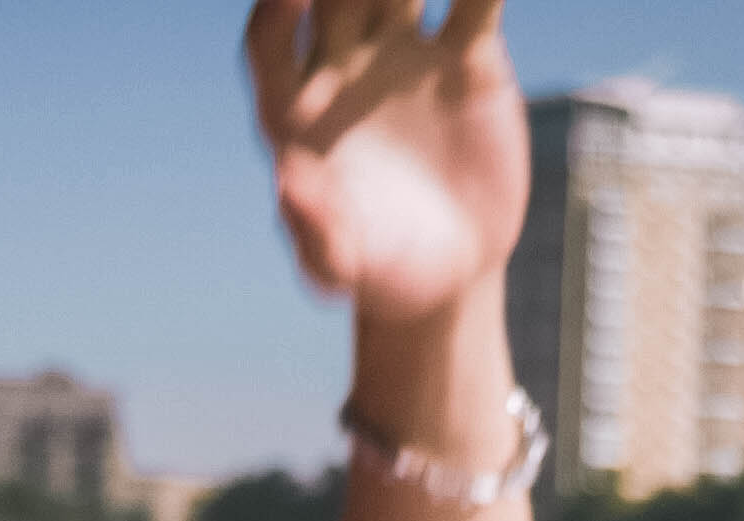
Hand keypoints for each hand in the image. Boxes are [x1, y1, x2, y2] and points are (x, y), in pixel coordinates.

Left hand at [244, 0, 524, 325]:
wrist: (448, 271)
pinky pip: (473, 3)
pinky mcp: (465, 58)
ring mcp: (402, 54)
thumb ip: (312, 231)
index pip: (270, 40)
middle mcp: (342, 66)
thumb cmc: (376, 271)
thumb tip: (286, 184)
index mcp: (295, 108)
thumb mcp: (339, 265)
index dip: (275, 11)